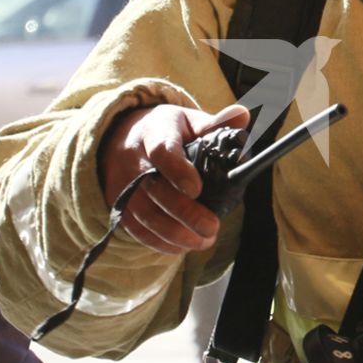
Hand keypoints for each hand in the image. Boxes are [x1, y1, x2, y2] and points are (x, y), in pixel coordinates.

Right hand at [100, 102, 249, 254]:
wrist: (124, 139)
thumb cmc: (168, 132)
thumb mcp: (189, 121)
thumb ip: (216, 123)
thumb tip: (242, 116)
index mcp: (155, 131)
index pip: (162, 150)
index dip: (178, 170)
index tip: (197, 189)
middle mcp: (134, 159)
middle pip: (155, 190)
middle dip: (184, 213)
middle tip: (212, 227)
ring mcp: (123, 184)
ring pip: (145, 215)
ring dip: (176, 234)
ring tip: (205, 240)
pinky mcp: (119, 206)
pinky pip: (138, 230)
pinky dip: (161, 242)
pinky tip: (184, 246)